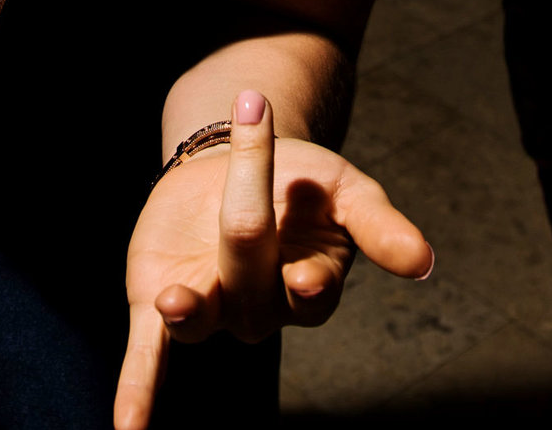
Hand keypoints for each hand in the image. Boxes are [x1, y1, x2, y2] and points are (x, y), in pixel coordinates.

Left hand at [112, 91, 432, 429]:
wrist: (234, 149)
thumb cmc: (299, 180)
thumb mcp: (345, 190)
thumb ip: (378, 226)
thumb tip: (423, 261)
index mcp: (310, 283)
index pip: (312, 292)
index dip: (308, 285)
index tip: (307, 277)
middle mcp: (260, 306)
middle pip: (252, 284)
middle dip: (246, 230)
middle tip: (242, 189)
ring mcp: (211, 307)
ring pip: (200, 323)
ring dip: (187, 315)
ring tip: (176, 299)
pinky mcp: (155, 302)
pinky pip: (148, 357)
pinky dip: (139, 391)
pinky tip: (128, 427)